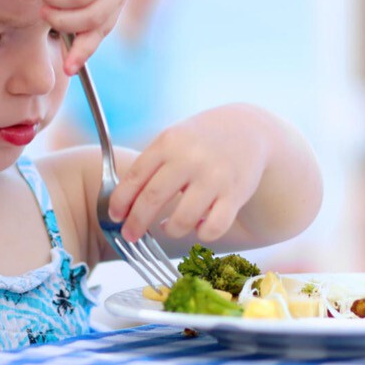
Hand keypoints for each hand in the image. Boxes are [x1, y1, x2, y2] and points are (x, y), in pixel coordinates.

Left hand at [106, 108, 270, 242]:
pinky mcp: (235, 194)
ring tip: (169, 227)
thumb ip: (151, 165)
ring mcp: (214, 177)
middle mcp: (190, 158)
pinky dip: (201, 235)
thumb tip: (123, 204)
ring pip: (182, 220)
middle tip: (130, 235)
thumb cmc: (201, 140)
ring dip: (170, 230)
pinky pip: (212, 229)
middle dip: (137, 223)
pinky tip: (198, 227)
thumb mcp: (174, 139)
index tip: (115, 216)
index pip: (135, 176)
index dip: (121, 201)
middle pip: (153, 199)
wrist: (249, 129)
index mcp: (169, 142)